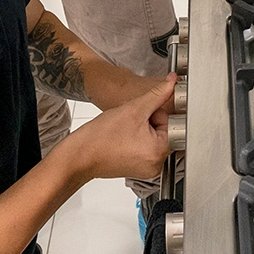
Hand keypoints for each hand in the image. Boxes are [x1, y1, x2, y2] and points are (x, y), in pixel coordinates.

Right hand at [61, 74, 176, 181]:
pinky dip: (138, 141)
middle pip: (164, 133)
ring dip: (143, 131)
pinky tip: (124, 140)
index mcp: (159, 151)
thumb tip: (172, 83)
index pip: (172, 124)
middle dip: (150, 123)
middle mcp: (156, 164)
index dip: (156, 114)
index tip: (142, 115)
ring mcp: (148, 169)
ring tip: (125, 133)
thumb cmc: (101, 137)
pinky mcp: (139, 170)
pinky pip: (146, 149)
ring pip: (155, 140)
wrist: (80, 155)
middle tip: (130, 124)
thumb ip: (157, 94)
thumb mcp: (133, 109)